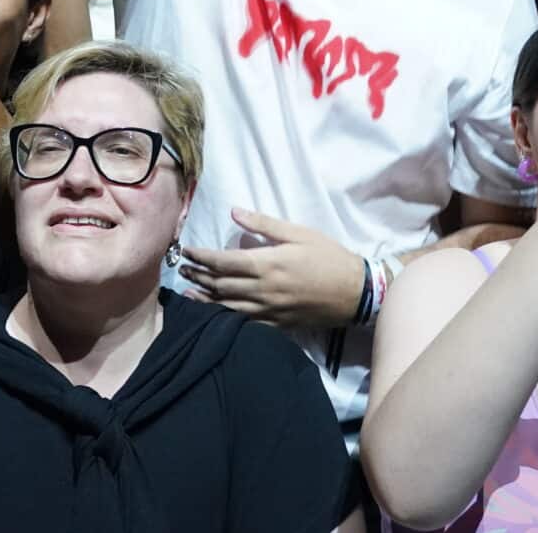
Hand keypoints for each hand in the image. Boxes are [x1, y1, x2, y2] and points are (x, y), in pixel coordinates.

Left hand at [177, 209, 368, 327]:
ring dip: (206, 299)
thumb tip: (234, 212)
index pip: (223, 262)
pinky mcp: (278, 324)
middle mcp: (263, 290)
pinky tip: (217, 315)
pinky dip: (227, 318)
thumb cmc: (328, 257)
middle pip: (221, 284)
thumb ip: (264, 224)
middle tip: (182, 269)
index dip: (201, 257)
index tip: (187, 251)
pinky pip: (246, 323)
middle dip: (199, 276)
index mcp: (267, 264)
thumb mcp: (298, 233)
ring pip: (229, 306)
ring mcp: (270, 310)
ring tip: (188, 293)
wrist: (355, 292)